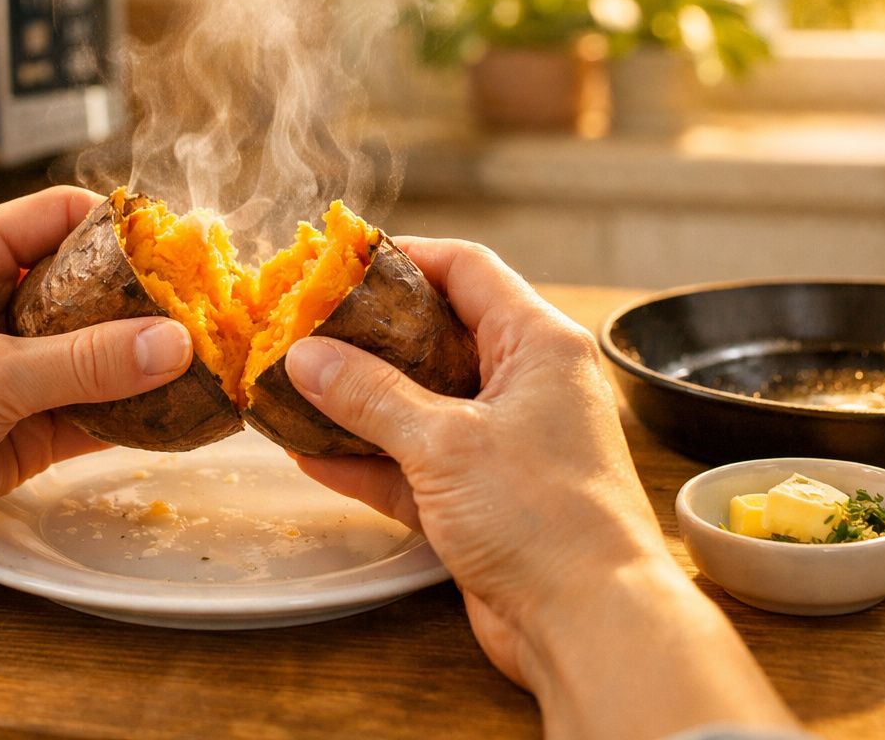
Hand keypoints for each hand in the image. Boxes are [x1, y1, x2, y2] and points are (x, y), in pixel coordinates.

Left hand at [0, 186, 192, 687]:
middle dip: (143, 300)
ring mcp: (6, 367)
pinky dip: (128, 413)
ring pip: (92, 350)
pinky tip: (174, 414)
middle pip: (85, 285)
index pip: (55, 217)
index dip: (118, 227)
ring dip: (140, 360)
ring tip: (205, 361)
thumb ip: (82, 361)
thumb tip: (170, 344)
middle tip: (205, 308)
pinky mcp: (19, 424)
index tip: (178, 245)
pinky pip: (88, 408)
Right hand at [283, 239, 797, 738]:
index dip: (403, 258)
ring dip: (358, 401)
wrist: (591, 625)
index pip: (467, 270)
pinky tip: (310, 455)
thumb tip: (307, 357)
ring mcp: (503, 444)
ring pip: (419, 404)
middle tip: (304, 327)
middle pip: (436, 335)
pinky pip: (414, 465)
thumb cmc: (547, 518)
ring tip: (293, 387)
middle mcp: (526, 386)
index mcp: (539, 346)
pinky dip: (368, 460)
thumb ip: (371, 396)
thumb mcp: (446, 443)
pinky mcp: (481, 500)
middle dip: (368, 335)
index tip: (340, 263)